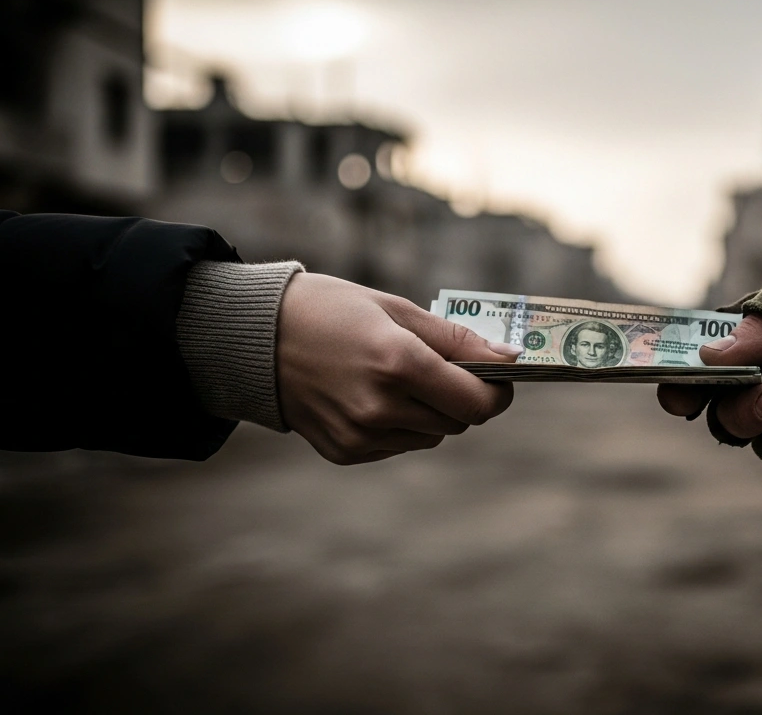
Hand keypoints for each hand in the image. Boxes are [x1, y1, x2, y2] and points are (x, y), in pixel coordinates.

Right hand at [276, 273, 519, 464]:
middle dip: (462, 397)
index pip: (478, 402)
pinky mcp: (345, 452)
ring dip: (430, 411)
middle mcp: (381, 407)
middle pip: (459, 421)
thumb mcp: (396, 310)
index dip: (498, 392)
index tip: (498, 377)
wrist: (253, 337)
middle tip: (441, 368)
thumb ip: (456, 340)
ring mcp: (361, 435)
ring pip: (431, 435)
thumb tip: (509, 360)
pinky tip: (369, 394)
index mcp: (399, 363)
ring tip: (395, 377)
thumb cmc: (330, 310)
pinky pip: (398, 445)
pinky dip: (399, 425)